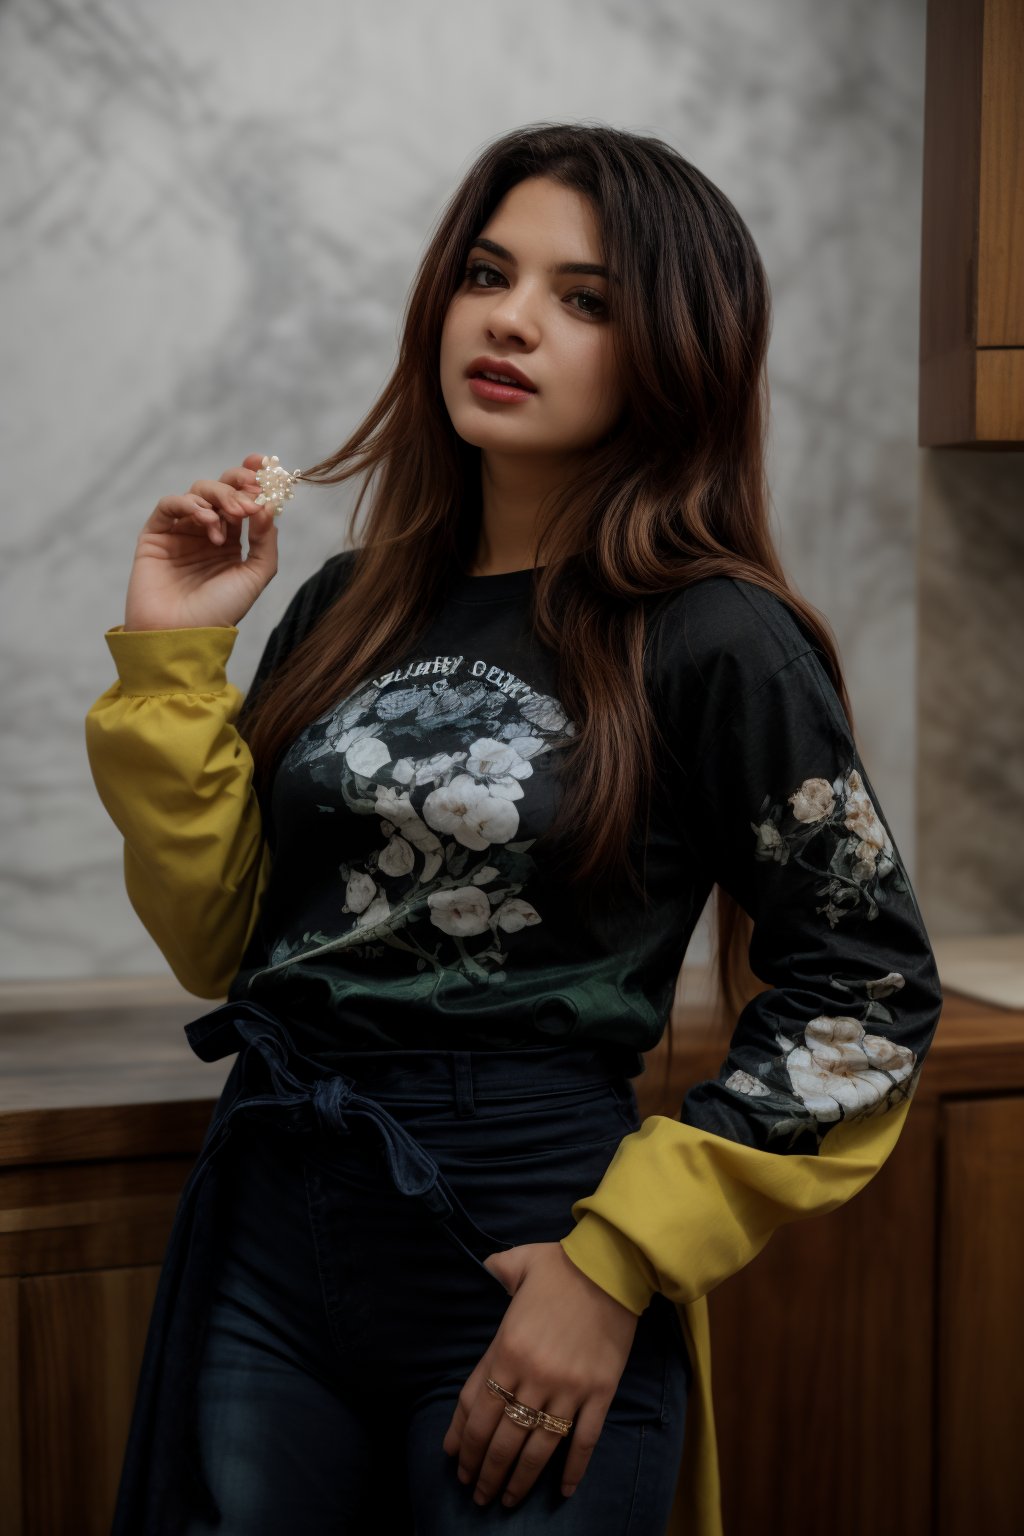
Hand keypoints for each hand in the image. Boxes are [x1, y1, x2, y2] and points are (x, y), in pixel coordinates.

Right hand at [123, 453, 278, 631]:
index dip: (252, 478)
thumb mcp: (254, 576)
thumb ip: (265, 540)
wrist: (181, 634)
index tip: (265, 465)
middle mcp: (207, 532)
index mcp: (232, 541)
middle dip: (237, 484)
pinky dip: (190, 505)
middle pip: (221, 489)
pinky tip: (207, 521)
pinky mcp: (156, 534)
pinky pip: (170, 505)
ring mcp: (180, 531)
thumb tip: (268, 505)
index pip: (243, 499)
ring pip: (198, 492)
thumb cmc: (220, 611)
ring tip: (232, 518)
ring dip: (219, 498)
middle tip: (250, 494)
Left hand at [441, 1241, 639, 1509]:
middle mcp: (532, 1374)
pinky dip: (572, 1470)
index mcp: (506, 1347)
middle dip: (485, 1471)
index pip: (474, 1407)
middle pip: (501, 1437)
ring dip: (519, 1480)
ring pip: (536, 1448)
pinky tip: (562, 1491)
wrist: (613, 1264)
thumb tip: (484, 1269)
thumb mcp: (518, 1263)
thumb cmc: (562, 1264)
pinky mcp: (599, 1392)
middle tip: (478, 1494)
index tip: (456, 1462)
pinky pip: (583, 1441)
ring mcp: (567, 1387)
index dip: (463, 1440)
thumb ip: (496, 1272)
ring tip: (506, 1500)